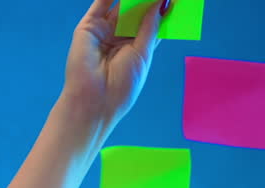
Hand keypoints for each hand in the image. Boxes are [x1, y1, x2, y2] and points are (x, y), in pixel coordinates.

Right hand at [62, 0, 169, 130]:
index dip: (163, 9)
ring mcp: (104, 31)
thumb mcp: (143, 54)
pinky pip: (100, 4)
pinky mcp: (88, 27)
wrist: (94, 101)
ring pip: (121, 6)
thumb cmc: (122, 84)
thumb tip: (161, 2)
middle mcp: (119, 38)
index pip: (151, 22)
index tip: (176, 0)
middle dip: (149, 2)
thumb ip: (151, 26)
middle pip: (137, 11)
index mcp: (136, 48)